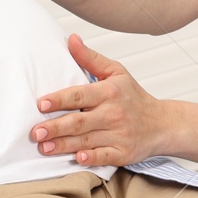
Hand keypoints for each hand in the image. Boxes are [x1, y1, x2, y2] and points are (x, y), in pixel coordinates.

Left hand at [29, 34, 170, 166]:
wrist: (162, 124)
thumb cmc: (133, 97)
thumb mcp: (116, 72)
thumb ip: (90, 58)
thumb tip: (70, 39)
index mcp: (109, 92)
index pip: (79, 95)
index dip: (59, 99)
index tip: (41, 104)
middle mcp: (113, 113)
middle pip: (79, 121)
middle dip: (55, 127)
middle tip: (35, 131)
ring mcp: (118, 135)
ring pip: (86, 141)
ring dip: (63, 145)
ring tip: (43, 147)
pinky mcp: (122, 153)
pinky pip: (104, 157)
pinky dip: (91, 158)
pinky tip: (77, 158)